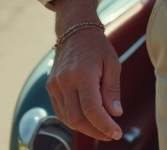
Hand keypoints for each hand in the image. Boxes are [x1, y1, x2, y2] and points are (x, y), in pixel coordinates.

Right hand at [47, 23, 122, 141]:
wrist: (74, 32)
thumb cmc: (97, 47)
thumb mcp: (112, 64)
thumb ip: (112, 90)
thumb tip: (115, 114)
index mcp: (83, 74)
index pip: (92, 109)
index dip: (104, 125)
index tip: (116, 133)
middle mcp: (65, 81)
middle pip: (77, 118)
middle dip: (95, 131)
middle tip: (110, 134)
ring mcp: (55, 85)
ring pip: (67, 118)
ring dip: (85, 128)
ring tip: (102, 129)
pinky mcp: (50, 87)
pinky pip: (61, 111)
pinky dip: (74, 119)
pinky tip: (88, 120)